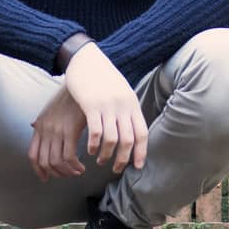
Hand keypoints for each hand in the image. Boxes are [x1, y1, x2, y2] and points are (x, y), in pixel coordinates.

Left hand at [28, 85, 87, 181]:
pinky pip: (69, 157)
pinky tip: (82, 166)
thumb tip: (32, 125)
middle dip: (56, 173)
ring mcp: (56, 130)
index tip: (46, 178)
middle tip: (68, 175)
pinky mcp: (70, 130)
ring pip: (56, 162)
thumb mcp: (49, 107)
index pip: (33, 154)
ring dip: (67, 172)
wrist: (79, 83)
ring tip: (77, 172)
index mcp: (39, 126)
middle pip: (44, 161)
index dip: (38, 170)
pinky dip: (75, 166)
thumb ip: (41, 120)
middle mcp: (45, 129)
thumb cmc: (68, 96)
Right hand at [62, 43, 148, 174]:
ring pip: (112, 139)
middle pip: (128, 140)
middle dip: (123, 159)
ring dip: (106, 154)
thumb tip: (132, 128)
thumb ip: (127, 109)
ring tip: (100, 161)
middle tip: (116, 169)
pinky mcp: (91, 105)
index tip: (137, 166)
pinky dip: (94, 144)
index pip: (142, 133)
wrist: (87, 59)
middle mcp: (123, 106)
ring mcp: (108, 106)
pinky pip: (96, 131)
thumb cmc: (103, 77)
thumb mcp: (122, 91)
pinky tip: (90, 150)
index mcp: (132, 104)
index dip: (141, 152)